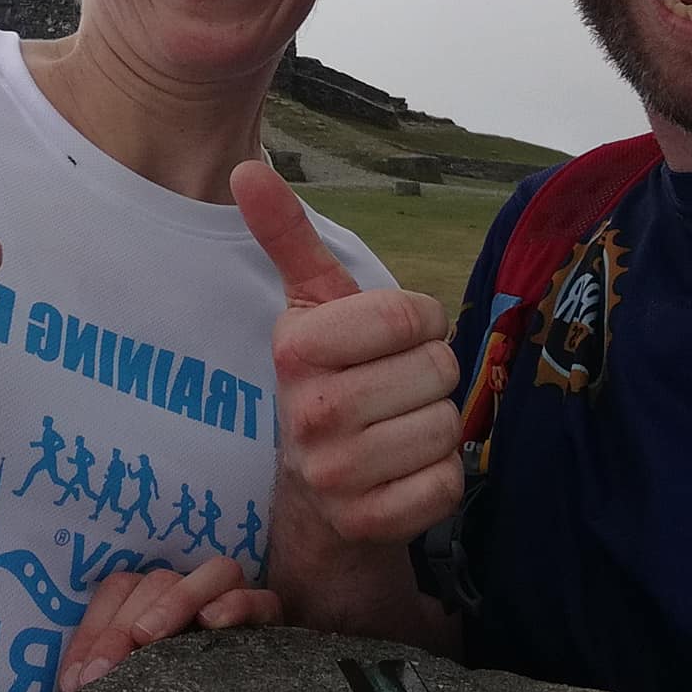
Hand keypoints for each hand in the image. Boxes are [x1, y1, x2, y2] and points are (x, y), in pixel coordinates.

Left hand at [57, 560, 281, 691]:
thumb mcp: (138, 687)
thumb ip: (113, 675)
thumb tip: (74, 685)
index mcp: (158, 602)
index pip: (121, 590)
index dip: (93, 629)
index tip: (76, 680)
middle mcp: (195, 593)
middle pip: (159, 581)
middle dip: (122, 626)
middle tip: (102, 674)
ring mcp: (235, 600)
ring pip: (213, 572)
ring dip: (174, 600)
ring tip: (146, 638)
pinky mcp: (270, 618)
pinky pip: (262, 598)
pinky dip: (237, 603)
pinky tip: (213, 622)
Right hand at [232, 159, 461, 547]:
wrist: (314, 493)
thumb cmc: (329, 378)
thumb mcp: (310, 305)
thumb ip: (286, 236)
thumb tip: (244, 167)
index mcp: (296, 349)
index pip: (409, 315)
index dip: (419, 322)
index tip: (393, 338)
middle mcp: (309, 413)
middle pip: (437, 369)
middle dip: (430, 373)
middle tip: (395, 387)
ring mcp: (336, 475)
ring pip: (446, 426)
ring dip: (436, 425)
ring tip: (397, 427)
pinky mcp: (370, 523)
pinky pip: (447, 482)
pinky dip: (440, 476)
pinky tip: (404, 471)